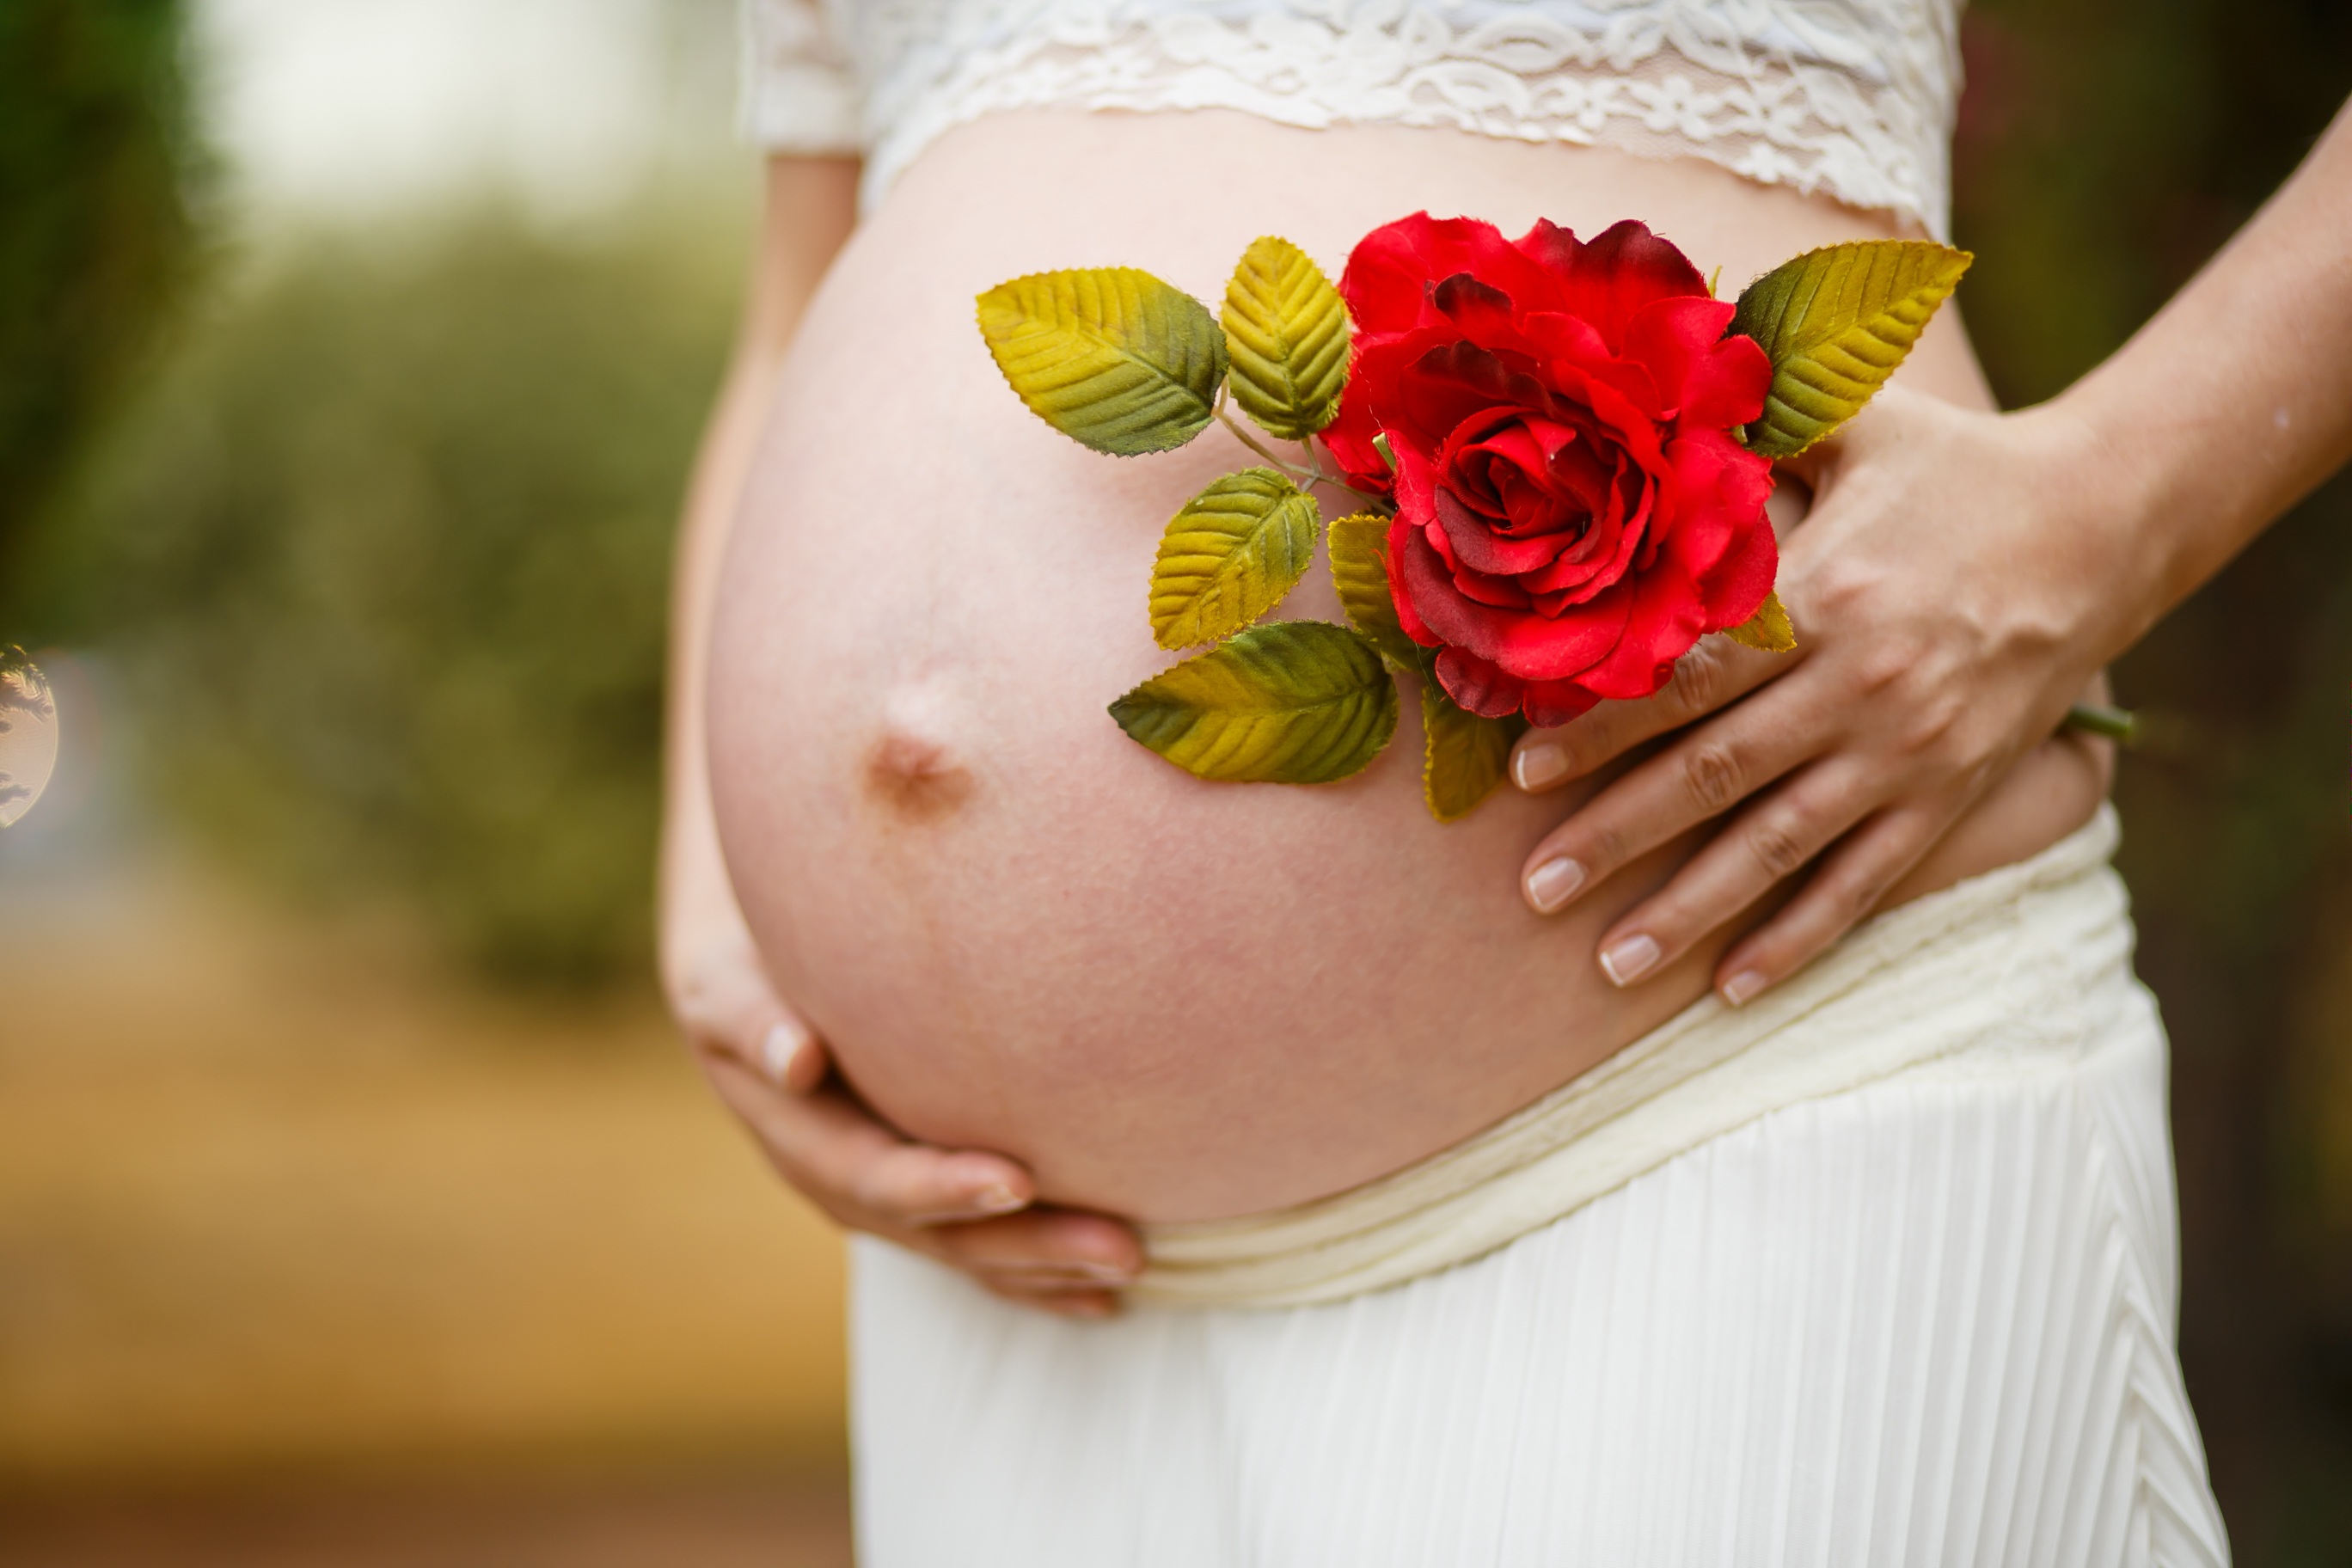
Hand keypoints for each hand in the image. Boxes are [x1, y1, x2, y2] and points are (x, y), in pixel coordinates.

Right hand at [662, 901, 1143, 1315]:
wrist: (744, 996)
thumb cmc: (742, 975)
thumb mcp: (726, 990)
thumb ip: (755, 1022)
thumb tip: (798, 1059)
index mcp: (802, 1143)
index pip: (878, 1178)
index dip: (944, 1187)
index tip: (1019, 1179)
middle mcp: (848, 1189)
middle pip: (942, 1235)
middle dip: (1030, 1245)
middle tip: (1121, 1247)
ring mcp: (887, 1202)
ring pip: (972, 1251)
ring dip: (1049, 1266)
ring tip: (1132, 1266)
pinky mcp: (921, 1197)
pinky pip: (982, 1248)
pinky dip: (1040, 1276)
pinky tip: (1107, 1296)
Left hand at [1508, 387, 2127, 1003]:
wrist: (2103, 526)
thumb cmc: (1955, 468)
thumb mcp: (1860, 421)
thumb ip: (1752, 419)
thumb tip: (1648, 388)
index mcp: (1824, 595)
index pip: (1689, 676)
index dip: (1602, 725)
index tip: (1523, 772)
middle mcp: (1860, 685)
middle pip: (1715, 773)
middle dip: (1616, 834)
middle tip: (1530, 889)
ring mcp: (1907, 751)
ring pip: (1779, 846)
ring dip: (1690, 908)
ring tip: (1608, 962)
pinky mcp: (1949, 795)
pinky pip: (1864, 879)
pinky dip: (1799, 936)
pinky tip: (1733, 987)